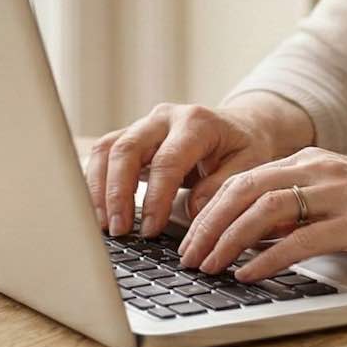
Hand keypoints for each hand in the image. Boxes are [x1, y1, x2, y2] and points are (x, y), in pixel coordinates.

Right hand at [84, 100, 299, 239]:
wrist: (240, 126)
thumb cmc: (244, 147)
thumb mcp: (249, 164)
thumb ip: (222, 186)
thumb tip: (193, 210)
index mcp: (196, 123)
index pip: (167, 161)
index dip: (155, 198)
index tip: (150, 229)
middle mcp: (165, 117)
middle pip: (127, 149)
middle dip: (118, 193)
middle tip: (118, 229)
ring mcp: (145, 125)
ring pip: (108, 149)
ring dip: (100, 188)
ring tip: (103, 224)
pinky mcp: (132, 136)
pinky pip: (105, 153)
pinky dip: (96, 181)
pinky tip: (99, 210)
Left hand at [178, 147, 346, 279]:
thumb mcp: (337, 196)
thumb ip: (298, 208)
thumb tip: (251, 234)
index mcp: (311, 161)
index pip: (244, 178)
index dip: (210, 206)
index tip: (189, 233)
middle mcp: (319, 170)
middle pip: (244, 190)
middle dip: (208, 224)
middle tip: (188, 255)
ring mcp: (338, 194)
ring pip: (264, 211)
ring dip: (228, 240)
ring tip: (209, 266)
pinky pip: (298, 240)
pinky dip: (266, 258)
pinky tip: (248, 274)